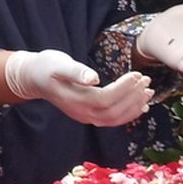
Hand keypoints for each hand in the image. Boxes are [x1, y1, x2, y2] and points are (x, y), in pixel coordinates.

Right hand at [4, 49, 152, 126]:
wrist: (34, 78)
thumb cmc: (46, 66)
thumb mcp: (58, 63)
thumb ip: (76, 71)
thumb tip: (93, 79)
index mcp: (75, 99)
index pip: (105, 99)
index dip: (123, 89)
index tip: (136, 75)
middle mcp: (81, 113)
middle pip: (113, 112)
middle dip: (133, 97)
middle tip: (147, 81)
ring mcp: (85, 116)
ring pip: (115, 119)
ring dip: (134, 107)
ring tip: (148, 92)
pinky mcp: (88, 115)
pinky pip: (112, 120)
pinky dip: (128, 114)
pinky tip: (140, 105)